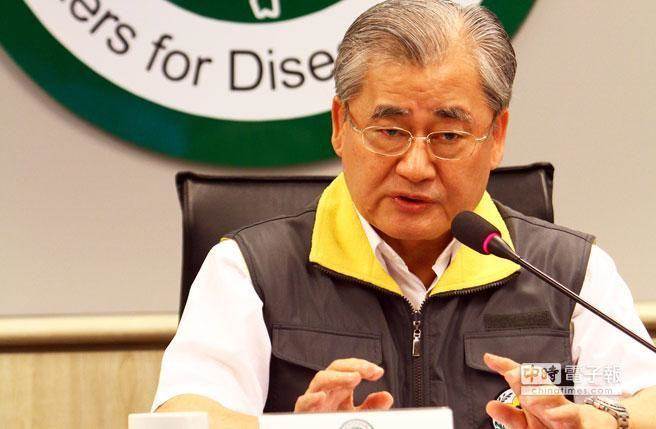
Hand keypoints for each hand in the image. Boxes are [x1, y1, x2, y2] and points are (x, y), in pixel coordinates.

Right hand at [294, 358, 393, 412]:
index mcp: (338, 389)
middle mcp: (326, 391)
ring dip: (337, 377)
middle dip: (352, 366)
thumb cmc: (336, 424)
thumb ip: (372, 407)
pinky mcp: (303, 413)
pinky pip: (303, 403)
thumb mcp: (358, 416)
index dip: (362, 366)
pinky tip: (321, 397)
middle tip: (367, 370)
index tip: (378, 372)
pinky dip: (311, 399)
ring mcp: (314, 400)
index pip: (349, 369)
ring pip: (320, 380)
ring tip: (354, 378)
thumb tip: (387, 396)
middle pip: (335, 368)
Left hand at [484, 353, 616, 428]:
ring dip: (542, 395)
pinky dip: (563, 414)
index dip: (505, 366)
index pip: (520, 379)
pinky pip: (571, 416)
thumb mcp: (528, 423)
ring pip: (554, 397)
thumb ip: (509, 415)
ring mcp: (564, 409)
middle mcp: (549, 399)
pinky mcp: (578, 422)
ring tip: (528, 399)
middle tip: (510, 374)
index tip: (489, 358)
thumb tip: (490, 405)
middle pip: (537, 382)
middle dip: (525, 377)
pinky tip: (553, 415)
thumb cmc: (554, 425)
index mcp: (536, 397)